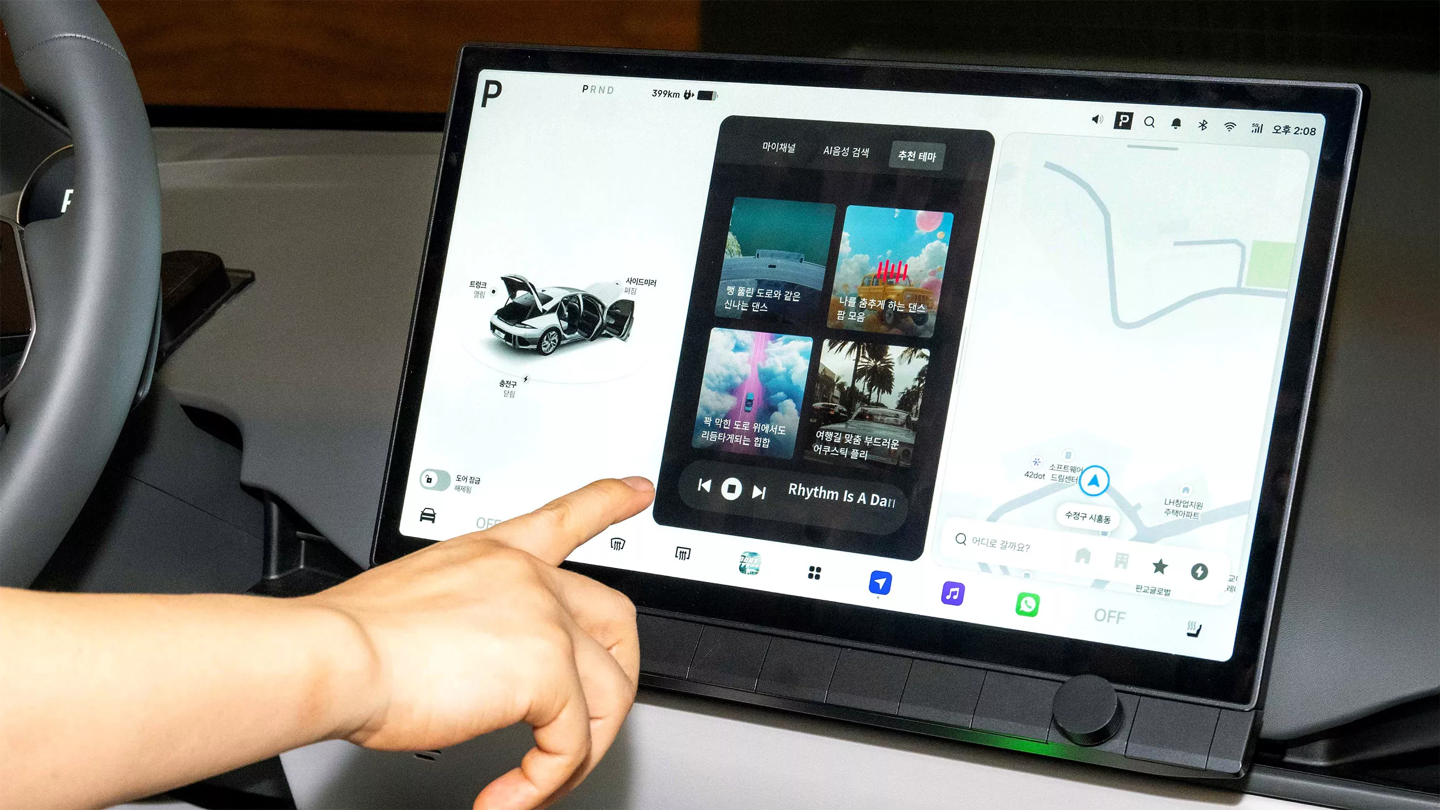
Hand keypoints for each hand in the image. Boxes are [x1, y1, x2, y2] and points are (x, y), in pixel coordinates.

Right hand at [305, 477, 653, 809]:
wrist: (334, 655)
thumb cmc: (350, 640)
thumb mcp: (420, 602)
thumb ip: (468, 619)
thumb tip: (480, 670)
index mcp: (495, 554)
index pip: (565, 517)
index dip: (608, 501)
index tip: (635, 492)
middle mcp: (528, 577)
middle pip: (616, 619)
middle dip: (618, 676)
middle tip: (598, 719)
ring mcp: (545, 620)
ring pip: (607, 694)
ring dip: (581, 750)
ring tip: (538, 783)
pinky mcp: (547, 671)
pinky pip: (570, 743)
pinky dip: (544, 782)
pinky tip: (508, 797)